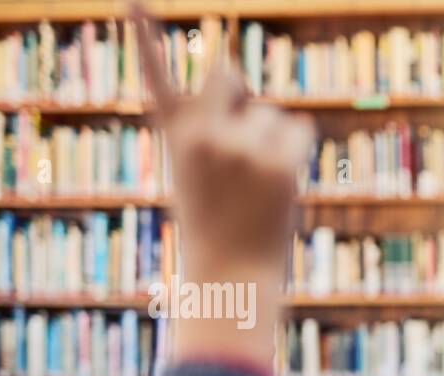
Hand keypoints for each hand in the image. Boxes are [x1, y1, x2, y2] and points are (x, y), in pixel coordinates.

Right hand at [132, 2, 313, 366]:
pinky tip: (284, 178)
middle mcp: (204, 133)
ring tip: (259, 181)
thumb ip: (217, 134)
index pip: (156, 76)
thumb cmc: (216, 226)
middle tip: (241, 136)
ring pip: (270, 111)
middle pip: (228, 74)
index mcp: (177, 136)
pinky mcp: (278, 162)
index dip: (144, 36)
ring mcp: (241, 147)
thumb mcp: (202, 175)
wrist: (231, 272)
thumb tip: (263, 111)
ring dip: (272, 136)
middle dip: (238, 93)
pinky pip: (299, 128)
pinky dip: (298, 147)